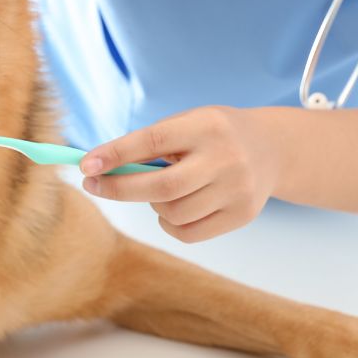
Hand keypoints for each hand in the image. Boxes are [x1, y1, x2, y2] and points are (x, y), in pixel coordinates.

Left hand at [78, 106, 279, 241]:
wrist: (271, 148)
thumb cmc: (212, 135)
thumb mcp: (185, 124)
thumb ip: (148, 144)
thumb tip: (99, 167)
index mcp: (207, 126)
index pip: (153, 141)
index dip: (116, 154)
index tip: (85, 164)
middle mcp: (226, 158)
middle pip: (162, 186)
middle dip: (119, 189)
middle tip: (93, 185)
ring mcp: (238, 189)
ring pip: (173, 213)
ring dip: (150, 204)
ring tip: (156, 190)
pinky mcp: (242, 215)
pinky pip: (188, 232)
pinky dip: (169, 223)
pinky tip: (172, 208)